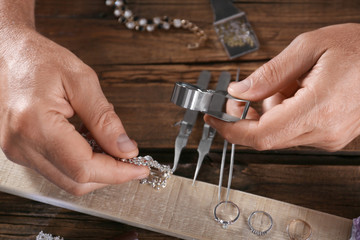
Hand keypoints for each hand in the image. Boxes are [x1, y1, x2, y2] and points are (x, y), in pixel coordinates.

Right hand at [0, 28, 148, 194]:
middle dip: (110, 175)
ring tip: (114, 150)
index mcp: (36, 124)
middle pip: (76, 181)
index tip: (139, 168)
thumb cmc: (41, 60)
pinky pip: (57, 169)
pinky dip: (81, 164)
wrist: (10, 55)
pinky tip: (93, 146)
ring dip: (97, 171)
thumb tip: (125, 149)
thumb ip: (104, 119)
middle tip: (132, 160)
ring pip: (67, 180)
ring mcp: (19, 151)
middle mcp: (22, 145)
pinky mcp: (21, 151)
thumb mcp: (81, 81)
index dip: (117, 172)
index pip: (83, 167)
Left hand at [205, 23, 359, 150]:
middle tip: (241, 94)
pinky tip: (298, 91)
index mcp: (319, 109)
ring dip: (270, 110)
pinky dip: (285, 113)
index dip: (231, 130)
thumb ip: (269, 75)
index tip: (214, 119)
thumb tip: (239, 92)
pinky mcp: (331, 136)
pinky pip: (294, 130)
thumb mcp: (308, 48)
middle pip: (266, 137)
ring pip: (278, 133)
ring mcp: (329, 137)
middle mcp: (325, 131)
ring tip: (289, 82)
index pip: (262, 135)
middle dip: (247, 116)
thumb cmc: (358, 48)